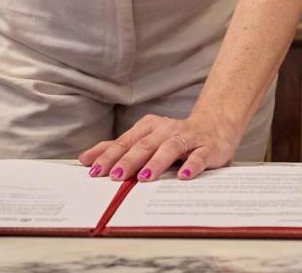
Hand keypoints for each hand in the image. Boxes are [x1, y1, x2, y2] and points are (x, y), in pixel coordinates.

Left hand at [80, 113, 240, 182]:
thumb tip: (85, 159)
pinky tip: (184, 175)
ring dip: (157, 162)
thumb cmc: (175, 137)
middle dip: (129, 160)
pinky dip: (192, 165)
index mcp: (149, 127)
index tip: (95, 170)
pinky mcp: (208, 147)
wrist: (215, 125)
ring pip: (170, 148)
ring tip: (145, 176)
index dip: (110, 156)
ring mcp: (188, 138)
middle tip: (116, 176)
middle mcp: (167, 130)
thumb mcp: (145, 140)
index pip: (126, 142)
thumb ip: (117, 149)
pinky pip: (199, 156)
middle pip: (145, 145)